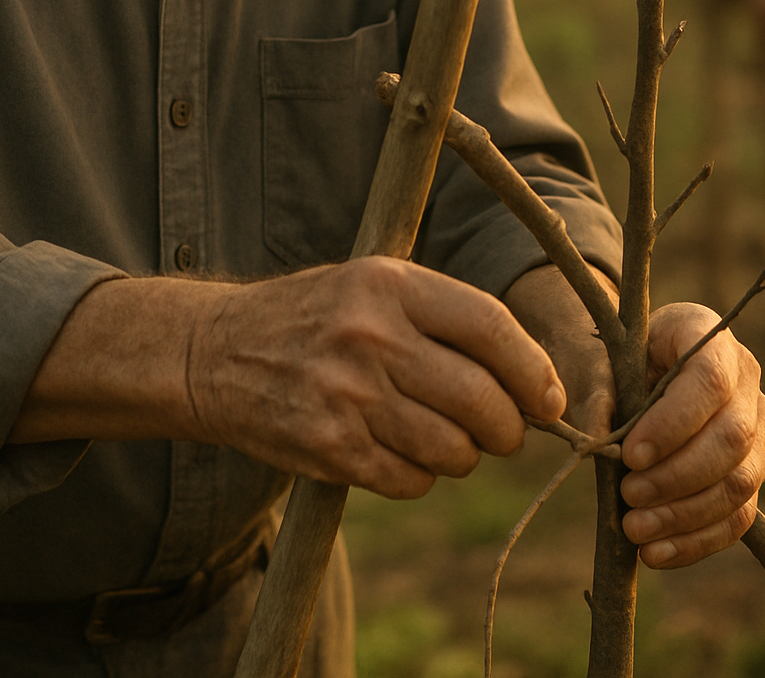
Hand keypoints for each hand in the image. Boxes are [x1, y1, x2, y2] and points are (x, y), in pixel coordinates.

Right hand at [194, 257, 567, 498]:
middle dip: (508, 427)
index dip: (534, 370)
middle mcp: (372, 337)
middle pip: (481, 399)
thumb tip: (531, 379)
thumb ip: (443, 317)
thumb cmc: (313, 315)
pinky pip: (410, 481)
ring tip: (445, 438)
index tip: (549, 397)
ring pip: (452, 449)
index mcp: (389, 286)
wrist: (214, 353)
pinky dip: (420, 477)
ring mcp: (349, 396)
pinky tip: (400, 452)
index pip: (490, 328)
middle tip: (503, 430)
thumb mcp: (371, 283)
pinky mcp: (330, 449)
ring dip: (463, 455)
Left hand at [620, 303, 764, 567]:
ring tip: (634, 529)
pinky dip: (697, 541)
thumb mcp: (600, 359)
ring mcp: (756, 427)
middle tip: (629, 495)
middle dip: (678, 476)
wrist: (635, 368)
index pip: (709, 380)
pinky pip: (738, 515)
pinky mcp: (751, 471)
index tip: (630, 455)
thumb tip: (596, 441)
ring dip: (685, 514)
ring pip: (740, 482)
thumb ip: (597, 392)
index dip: (673, 424)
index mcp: (708, 334)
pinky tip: (656, 553)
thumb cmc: (615, 358)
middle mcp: (746, 378)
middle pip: (732, 437)